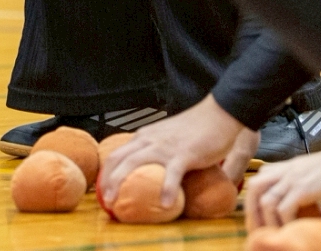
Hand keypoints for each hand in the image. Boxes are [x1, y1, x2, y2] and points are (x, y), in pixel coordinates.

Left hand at [100, 94, 248, 206]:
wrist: (217, 115)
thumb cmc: (195, 129)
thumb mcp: (166, 138)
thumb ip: (156, 150)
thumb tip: (149, 171)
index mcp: (144, 136)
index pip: (116, 154)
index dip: (105, 173)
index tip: (102, 191)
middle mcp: (149, 140)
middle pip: (118, 159)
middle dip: (106, 181)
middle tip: (105, 202)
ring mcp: (165, 146)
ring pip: (134, 163)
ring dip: (121, 183)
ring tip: (117, 203)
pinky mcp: (184, 154)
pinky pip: (172, 174)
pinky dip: (166, 189)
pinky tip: (165, 205)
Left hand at [244, 149, 320, 227]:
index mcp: (291, 167)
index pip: (262, 176)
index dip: (257, 197)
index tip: (259, 216)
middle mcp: (287, 171)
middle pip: (255, 187)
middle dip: (253, 209)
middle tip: (259, 228)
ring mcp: (293, 178)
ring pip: (266, 201)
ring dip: (268, 221)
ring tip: (275, 234)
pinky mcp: (302, 188)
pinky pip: (284, 209)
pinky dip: (286, 222)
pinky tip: (293, 230)